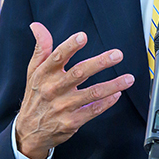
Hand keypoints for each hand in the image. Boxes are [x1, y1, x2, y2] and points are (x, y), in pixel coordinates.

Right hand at [15, 22, 134, 158]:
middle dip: (100, 63)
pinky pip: (93, 110)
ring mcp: (64, 106)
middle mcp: (54, 89)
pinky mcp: (72, 121)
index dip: (70, 46)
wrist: (30, 131)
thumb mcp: (33, 72)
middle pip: (79, 73)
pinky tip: (117, 94)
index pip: (57, 57)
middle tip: (117, 55)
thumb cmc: (36, 97)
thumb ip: (41, 48)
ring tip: (128, 78)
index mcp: (44, 75)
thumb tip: (37, 27)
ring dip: (112, 85)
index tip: (83, 37)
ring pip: (92, 93)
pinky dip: (107, 102)